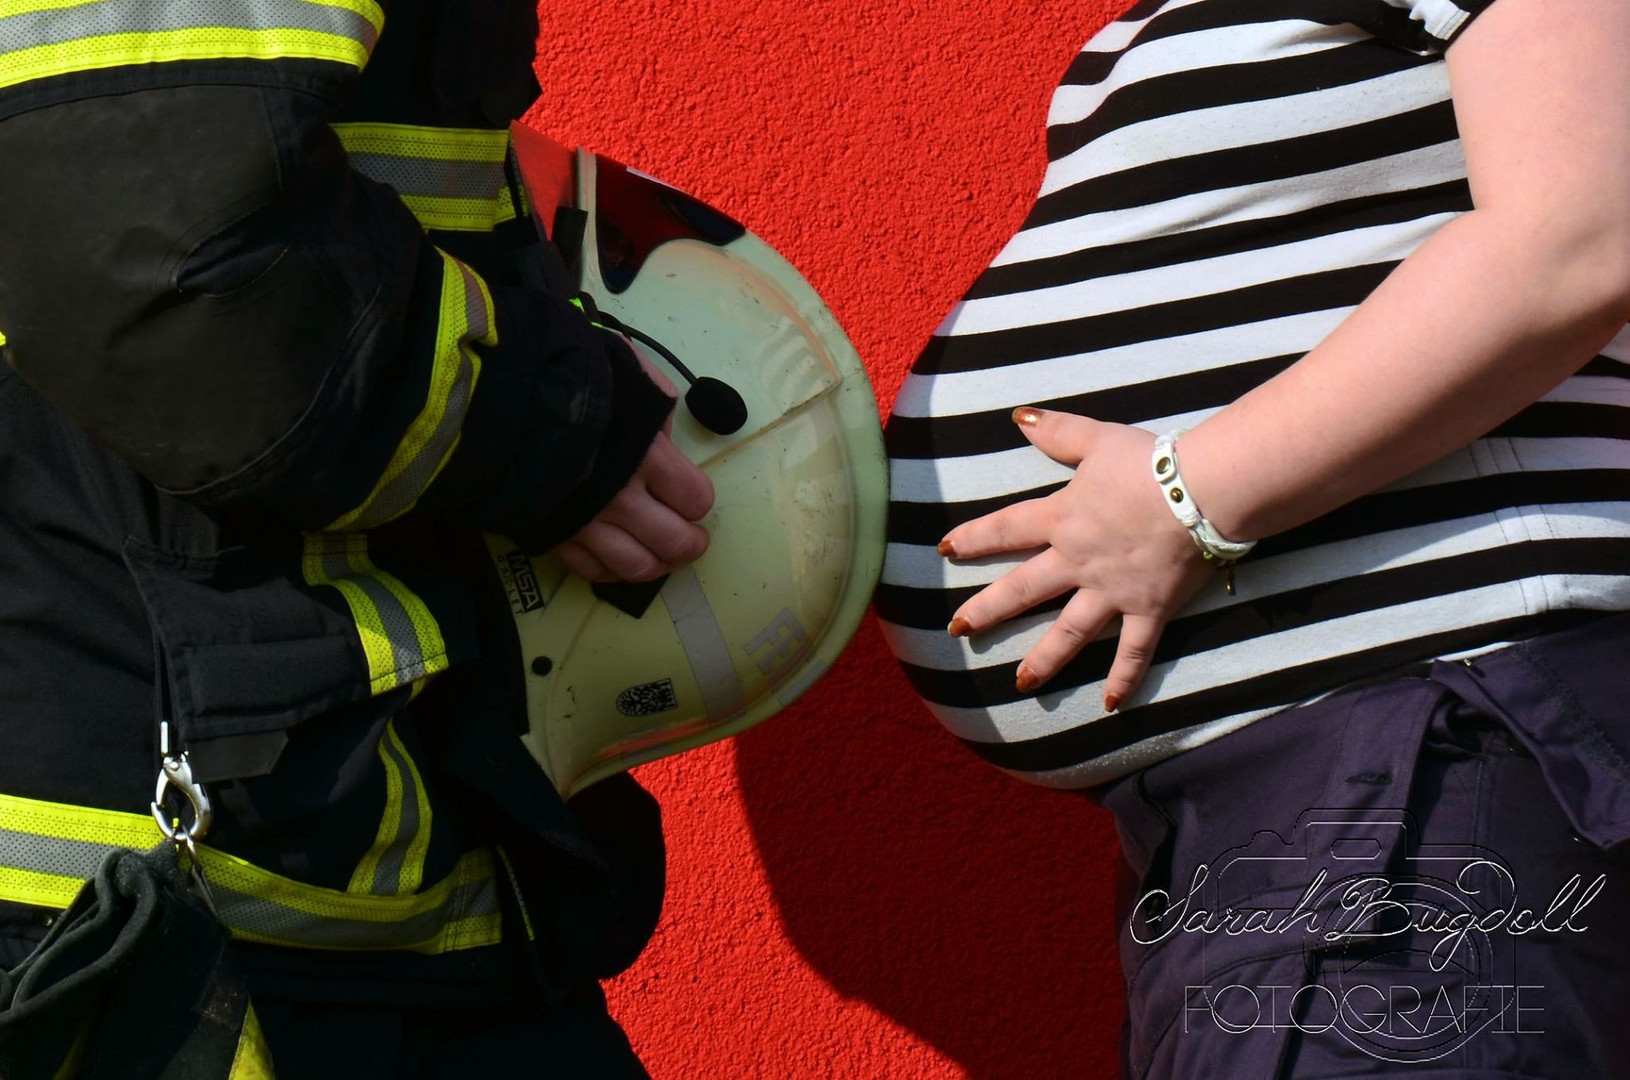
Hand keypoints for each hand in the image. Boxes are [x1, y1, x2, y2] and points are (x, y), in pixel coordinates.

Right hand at [552, 340, 714, 582]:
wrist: (494, 399)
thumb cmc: (566, 377)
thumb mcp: (626, 371)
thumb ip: (657, 401)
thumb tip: (668, 433)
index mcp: (646, 456)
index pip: (695, 499)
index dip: (699, 501)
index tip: (694, 498)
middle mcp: (620, 498)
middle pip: (674, 542)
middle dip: (691, 543)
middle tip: (693, 538)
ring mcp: (585, 524)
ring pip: (636, 568)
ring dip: (658, 565)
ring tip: (662, 555)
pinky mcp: (553, 537)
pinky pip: (592, 571)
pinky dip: (613, 572)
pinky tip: (620, 558)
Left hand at [939, 408, 1216, 709]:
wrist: (1201, 492)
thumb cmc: (1150, 462)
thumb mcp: (1097, 439)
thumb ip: (1058, 432)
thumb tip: (1019, 418)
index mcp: (1061, 519)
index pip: (1005, 529)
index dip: (973, 538)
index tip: (946, 550)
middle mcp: (1077, 562)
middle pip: (1022, 589)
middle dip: (986, 610)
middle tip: (957, 631)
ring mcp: (1111, 591)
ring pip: (1068, 632)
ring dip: (1043, 660)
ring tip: (1019, 684)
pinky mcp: (1148, 609)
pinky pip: (1133, 651)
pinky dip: (1123, 679)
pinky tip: (1110, 706)